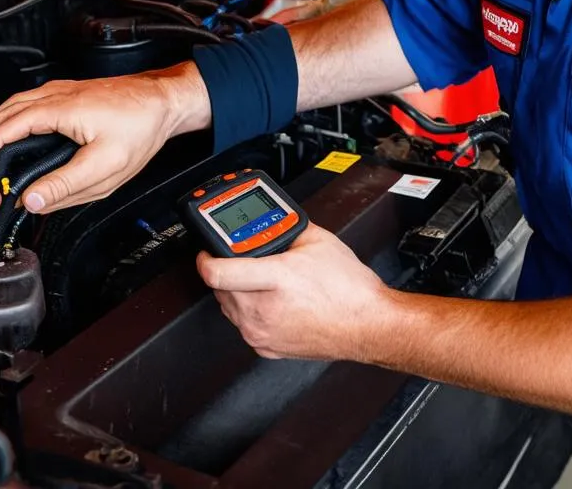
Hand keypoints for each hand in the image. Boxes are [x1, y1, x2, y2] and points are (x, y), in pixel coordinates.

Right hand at [0, 62, 211, 218]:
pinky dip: (9, 132)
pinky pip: (23, 110)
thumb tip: (31, 201)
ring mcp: (57, 93)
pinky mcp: (64, 96)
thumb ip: (66, 186)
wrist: (164, 100)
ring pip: (7, 114)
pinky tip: (14, 150)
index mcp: (59, 109)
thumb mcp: (107, 165)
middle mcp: (53, 95)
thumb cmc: (143, 124)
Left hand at [196, 224, 396, 361]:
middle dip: (225, 271)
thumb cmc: (349, 289)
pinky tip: (269, 301)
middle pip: (220, 288)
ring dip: (235, 291)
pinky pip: (243, 325)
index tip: (205, 252)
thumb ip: (287, 229)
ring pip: (228, 307)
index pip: (218, 273)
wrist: (366, 324)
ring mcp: (263, 332)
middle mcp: (264, 310)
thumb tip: (271, 225)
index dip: (204, 258)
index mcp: (276, 279)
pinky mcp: (266, 348)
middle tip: (241, 261)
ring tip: (259, 280)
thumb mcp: (319, 241)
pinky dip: (248, 312)